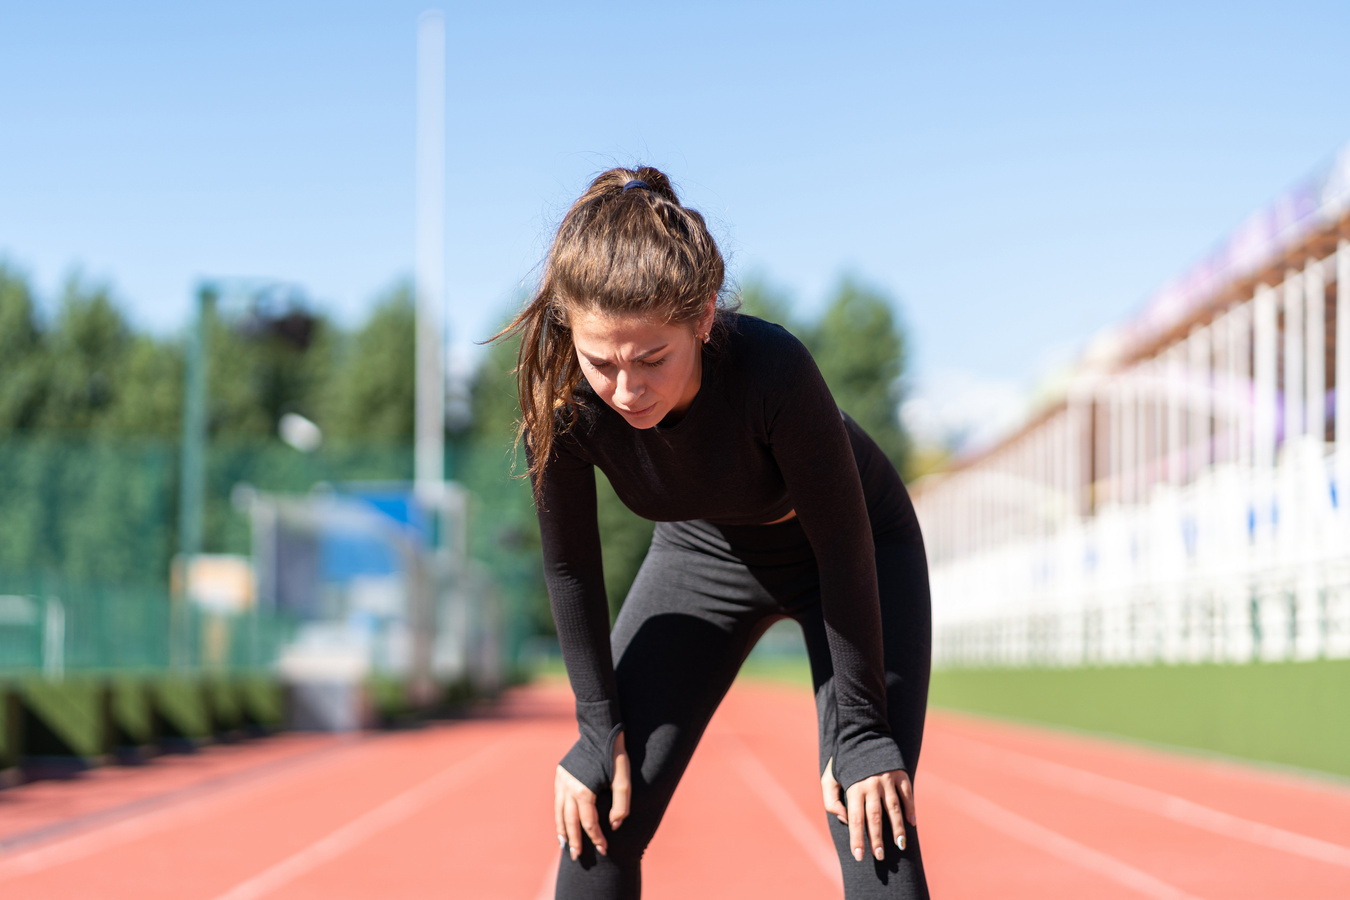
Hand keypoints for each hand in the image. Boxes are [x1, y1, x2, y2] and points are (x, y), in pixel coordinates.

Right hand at [555, 731, 630, 859]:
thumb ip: (621, 806)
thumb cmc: (615, 755)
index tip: (604, 850)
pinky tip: (562, 821)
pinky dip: (559, 813)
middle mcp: (568, 787)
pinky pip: (557, 799)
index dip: (597, 838)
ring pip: (559, 812)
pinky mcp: (560, 774)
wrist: (599, 730)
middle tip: (577, 857)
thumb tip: (614, 826)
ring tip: (564, 845)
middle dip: (574, 841)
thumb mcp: (624, 780)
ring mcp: (561, 780)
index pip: (589, 823)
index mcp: (584, 791)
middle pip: (570, 821)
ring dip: (561, 829)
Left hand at [821, 757, 915, 860]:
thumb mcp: (829, 778)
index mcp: (853, 787)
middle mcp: (871, 784)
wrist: (862, 733)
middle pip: (875, 817)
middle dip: (877, 839)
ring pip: (894, 808)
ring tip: (900, 846)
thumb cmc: (844, 762)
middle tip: (879, 856)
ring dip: (898, 828)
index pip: (855, 819)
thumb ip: (831, 800)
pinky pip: (907, 794)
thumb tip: (845, 820)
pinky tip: (912, 823)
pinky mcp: (900, 773)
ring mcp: (887, 779)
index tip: (859, 855)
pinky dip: (910, 809)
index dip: (857, 839)